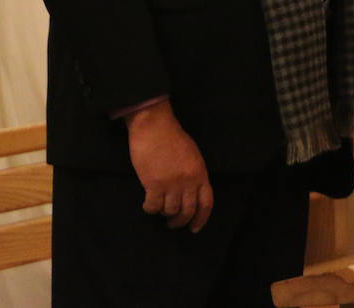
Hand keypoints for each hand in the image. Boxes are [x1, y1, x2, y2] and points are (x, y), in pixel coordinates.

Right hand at [126, 100, 212, 232]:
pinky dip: (150, 209)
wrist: (154, 125)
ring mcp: (171, 184)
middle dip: (179, 221)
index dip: (200, 219)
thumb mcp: (192, 155)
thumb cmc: (172, 136)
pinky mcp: (153, 184)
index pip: (206, 204)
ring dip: (164, 214)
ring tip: (158, 210)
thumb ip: (194, 173)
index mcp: (200, 174)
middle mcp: (188, 183)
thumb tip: (189, 189)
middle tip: (172, 223)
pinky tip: (147, 206)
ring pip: (170, 210)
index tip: (194, 228)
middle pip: (187, 211)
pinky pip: (153, 205)